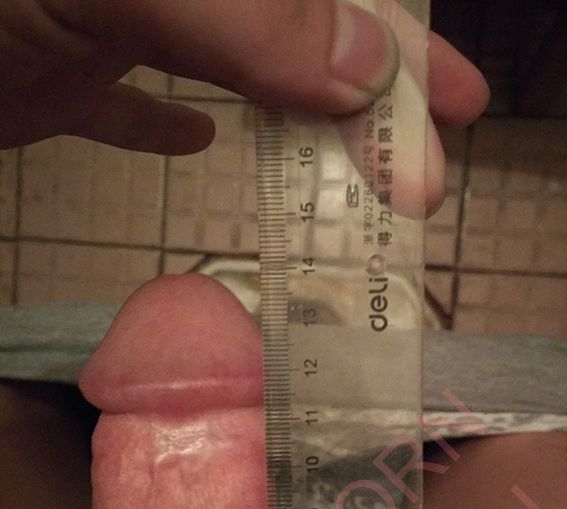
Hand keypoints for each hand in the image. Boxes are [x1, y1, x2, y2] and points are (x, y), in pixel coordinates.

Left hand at [1, 0, 487, 154]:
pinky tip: (198, 148)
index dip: (402, 47)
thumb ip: (247, 14)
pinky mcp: (59, 75)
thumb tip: (366, 71)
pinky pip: (130, 104)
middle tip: (412, 174)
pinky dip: (166, 130)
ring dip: (289, 129)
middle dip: (362, 106)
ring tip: (343, 182)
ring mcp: (114, 21)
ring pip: (232, 75)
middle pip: (293, 37)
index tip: (458, 109)